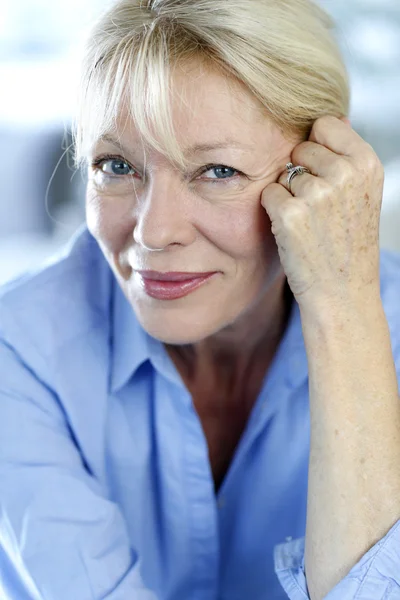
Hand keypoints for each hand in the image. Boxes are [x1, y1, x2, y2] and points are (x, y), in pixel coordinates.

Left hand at [261, 116, 383, 311]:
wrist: (342, 292)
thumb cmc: (347, 242)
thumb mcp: (362, 193)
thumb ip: (347, 155)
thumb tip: (332, 117)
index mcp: (366, 163)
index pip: (325, 124)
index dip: (317, 149)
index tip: (324, 176)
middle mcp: (345, 174)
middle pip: (299, 148)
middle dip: (300, 173)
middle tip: (317, 208)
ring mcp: (317, 194)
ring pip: (282, 173)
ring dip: (288, 195)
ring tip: (309, 223)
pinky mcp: (290, 215)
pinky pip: (268, 193)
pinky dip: (273, 211)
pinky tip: (293, 231)